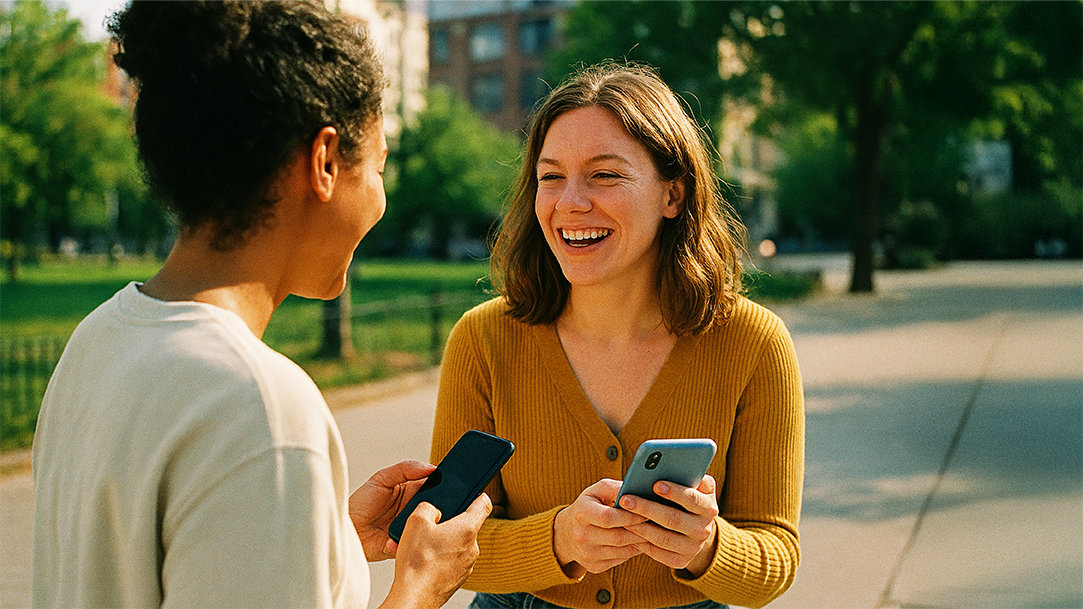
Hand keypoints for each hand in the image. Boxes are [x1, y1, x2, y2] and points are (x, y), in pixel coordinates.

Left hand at [349, 460, 435, 560]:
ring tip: (409, 524)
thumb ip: (406, 469)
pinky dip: (402, 544)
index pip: (436, 490)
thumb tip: (431, 468)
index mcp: (413, 493)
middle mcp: (414, 512)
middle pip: (435, 511)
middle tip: (431, 508)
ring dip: (421, 529)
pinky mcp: (401, 546)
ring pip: (425, 531)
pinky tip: (391, 539)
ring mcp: (409, 530)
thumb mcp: (382, 478)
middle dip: (436, 511)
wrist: (346, 525)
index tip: (449, 488)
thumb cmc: (362, 501)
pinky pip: (409, 547)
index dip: (444, 489)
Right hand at [379, 493, 491, 608]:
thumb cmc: (417, 564)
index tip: (474, 493)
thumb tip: (431, 510)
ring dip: (444, 542)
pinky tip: (426, 562)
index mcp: (467, 529)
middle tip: (431, 527)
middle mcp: (472, 547)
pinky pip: (453, 560)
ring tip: (424, 548)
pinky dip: (441, 558)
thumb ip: (427, 506)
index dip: (478, 495)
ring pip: (458, 544)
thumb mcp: (415, 522)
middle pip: (466, 525)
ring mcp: (467, 565)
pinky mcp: (459, 578)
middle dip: (449, 523)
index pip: (483, 504)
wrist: (414, 596)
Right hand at [553, 479, 649, 576]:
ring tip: (652, 532)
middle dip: (640, 530)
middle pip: (618, 537)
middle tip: (656, 523)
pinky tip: (639, 541)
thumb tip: (639, 491)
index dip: (630, 515)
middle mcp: (581, 536)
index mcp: (581, 513)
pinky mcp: (594, 566)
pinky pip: (621, 559)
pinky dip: (633, 550)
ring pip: (623, 551)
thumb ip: (616, 488)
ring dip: (640, 542)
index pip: (609, 517)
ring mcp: (587, 554)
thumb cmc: (589, 506)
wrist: (566, 534)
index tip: (647, 511)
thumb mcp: (597, 490)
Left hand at [618, 475, 719, 577]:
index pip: (692, 499)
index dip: (675, 492)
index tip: (655, 483)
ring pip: (663, 538)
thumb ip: (688, 475)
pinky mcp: (680, 561)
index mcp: (709, 507)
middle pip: (673, 519)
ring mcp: (693, 547)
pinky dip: (641, 542)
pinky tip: (627, 530)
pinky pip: (658, 552)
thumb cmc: (689, 499)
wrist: (697, 531)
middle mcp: (704, 529)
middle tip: (625, 499)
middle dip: (648, 508)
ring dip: (640, 526)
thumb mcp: (695, 486)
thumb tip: (671, 464)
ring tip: (621, 515)